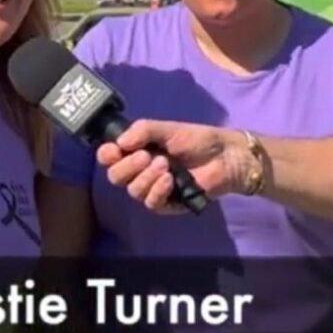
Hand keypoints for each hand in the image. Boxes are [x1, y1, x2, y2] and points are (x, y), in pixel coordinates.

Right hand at [94, 121, 248, 212]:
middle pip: (115, 177)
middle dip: (128, 166)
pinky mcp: (167, 204)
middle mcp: (140, 171)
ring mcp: (152, 188)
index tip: (116, 149)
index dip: (107, 155)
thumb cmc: (197, 140)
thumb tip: (120, 142)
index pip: (109, 157)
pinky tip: (170, 180)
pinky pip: (151, 203)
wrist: (225, 156)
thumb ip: (143, 131)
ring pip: (133, 191)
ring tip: (166, 165)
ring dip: (146, 177)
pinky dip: (157, 191)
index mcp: (137, 151)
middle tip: (147, 156)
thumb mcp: (168, 129)